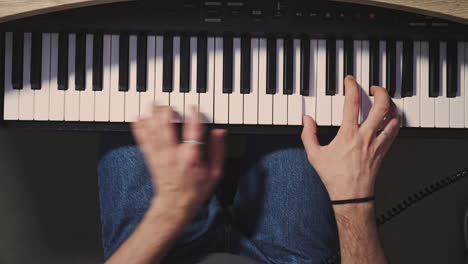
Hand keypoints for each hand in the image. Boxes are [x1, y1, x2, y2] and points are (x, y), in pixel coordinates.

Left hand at [131, 106, 226, 216]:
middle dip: (168, 109)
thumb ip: (218, 150)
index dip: (193, 114)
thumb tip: (219, 131)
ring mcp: (159, 154)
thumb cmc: (196, 189)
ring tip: (156, 104)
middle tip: (173, 105)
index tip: (194, 108)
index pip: (192, 129)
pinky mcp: (150, 156)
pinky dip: (139, 125)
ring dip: (152, 113)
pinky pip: (141, 137)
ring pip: (152, 127)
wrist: (175, 204)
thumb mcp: (216, 172)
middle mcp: (173, 153)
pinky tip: (141, 116)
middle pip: (166, 124)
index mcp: (191, 157)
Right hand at [301, 76, 399, 200]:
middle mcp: (366, 136)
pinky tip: (390, 119)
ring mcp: (378, 143)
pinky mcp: (384, 151)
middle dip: (380, 91)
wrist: (352, 195)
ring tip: (385, 100)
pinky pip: (395, 131)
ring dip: (391, 105)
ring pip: (393, 118)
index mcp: (348, 134)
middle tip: (374, 88)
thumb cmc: (334, 177)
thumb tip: (307, 120)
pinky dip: (395, 120)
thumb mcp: (314, 155)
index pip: (352, 103)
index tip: (350, 80)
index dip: (352, 86)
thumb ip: (308, 134)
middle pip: (382, 106)